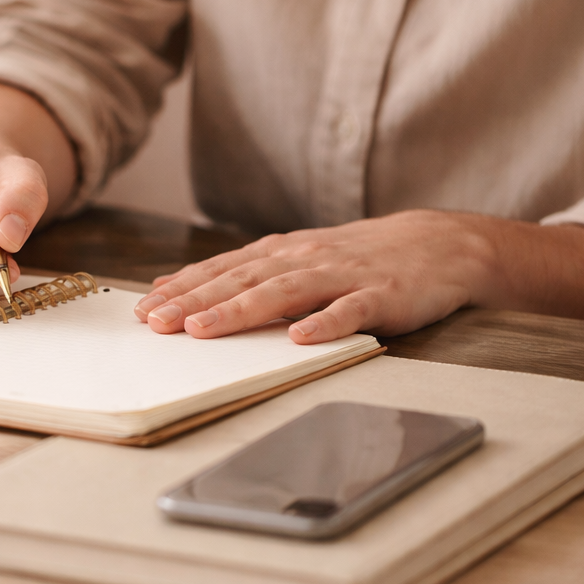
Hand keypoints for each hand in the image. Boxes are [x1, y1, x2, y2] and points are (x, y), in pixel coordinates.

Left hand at [135, 210, 583, 340]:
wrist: (440, 244)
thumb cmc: (357, 259)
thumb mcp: (295, 260)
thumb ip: (242, 274)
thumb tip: (176, 289)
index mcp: (280, 253)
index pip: (220, 270)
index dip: (181, 290)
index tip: (143, 311)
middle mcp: (304, 258)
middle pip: (241, 280)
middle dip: (195, 301)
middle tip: (156, 324)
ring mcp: (343, 274)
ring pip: (283, 292)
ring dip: (241, 310)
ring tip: (203, 329)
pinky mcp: (382, 295)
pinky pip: (349, 310)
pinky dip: (324, 323)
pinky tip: (298, 339)